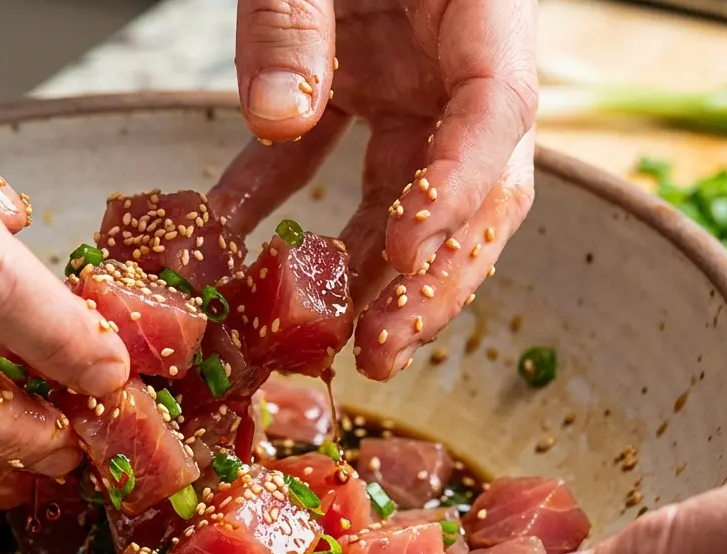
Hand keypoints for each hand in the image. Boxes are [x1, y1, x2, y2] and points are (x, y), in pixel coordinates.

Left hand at [209, 0, 537, 380]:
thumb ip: (296, 17)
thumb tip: (277, 119)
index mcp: (484, 11)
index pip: (497, 114)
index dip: (458, 194)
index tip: (405, 255)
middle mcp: (458, 58)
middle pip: (474, 184)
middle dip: (434, 275)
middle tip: (384, 347)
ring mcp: (408, 75)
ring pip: (404, 190)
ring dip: (365, 267)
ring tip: (326, 341)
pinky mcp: (353, 81)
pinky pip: (319, 156)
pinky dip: (276, 200)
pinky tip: (228, 246)